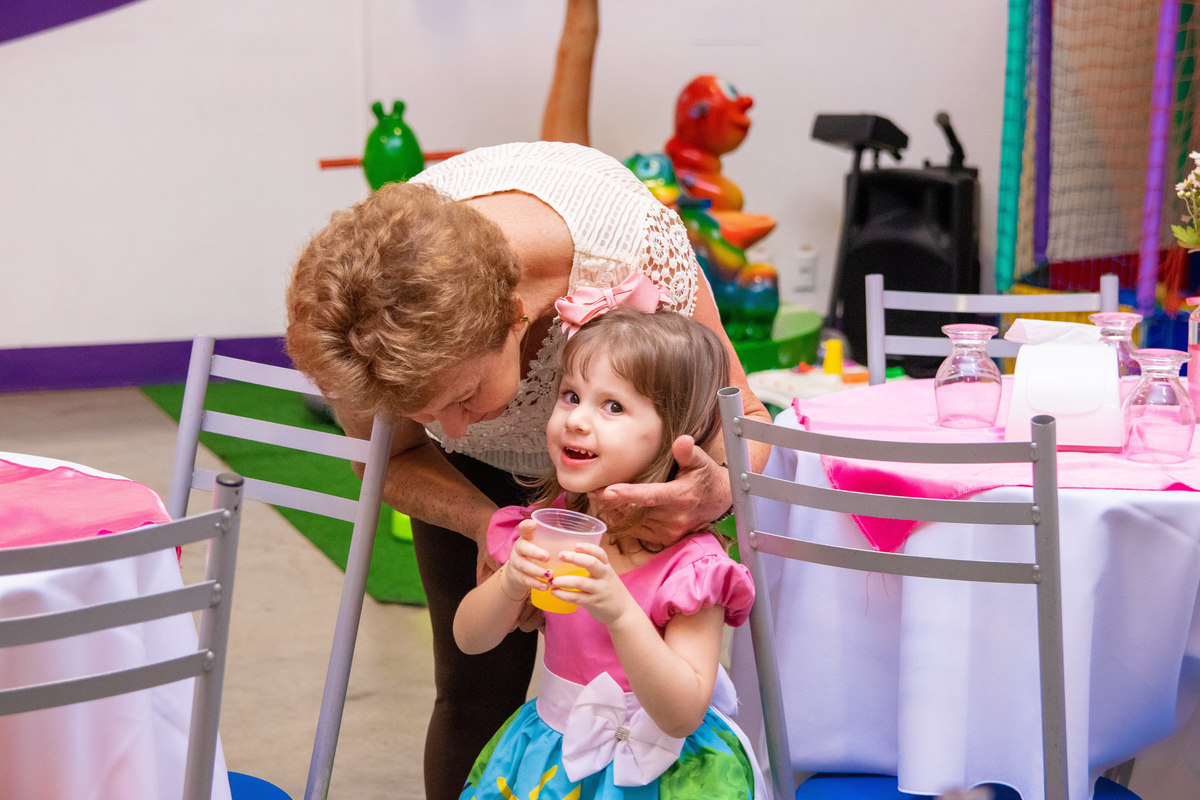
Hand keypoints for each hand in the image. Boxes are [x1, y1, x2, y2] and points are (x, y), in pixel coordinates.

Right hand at [505, 519, 548, 631]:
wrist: (520, 573)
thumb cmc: (539, 556)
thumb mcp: (545, 546)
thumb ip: (558, 541)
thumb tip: (589, 538)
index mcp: (527, 537)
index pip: (524, 528)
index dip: (527, 526)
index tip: (534, 524)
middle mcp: (519, 547)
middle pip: (522, 547)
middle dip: (535, 552)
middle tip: (547, 557)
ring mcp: (515, 562)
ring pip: (523, 565)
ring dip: (537, 571)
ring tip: (550, 575)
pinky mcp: (515, 576)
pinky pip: (524, 580)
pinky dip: (535, 583)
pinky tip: (545, 587)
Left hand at [549, 543, 637, 625]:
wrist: (624, 611)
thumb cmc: (609, 590)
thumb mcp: (606, 575)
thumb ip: (593, 567)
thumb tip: (568, 556)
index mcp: (607, 567)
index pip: (600, 553)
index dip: (588, 548)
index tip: (576, 545)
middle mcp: (604, 577)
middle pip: (591, 563)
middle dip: (575, 558)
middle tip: (560, 555)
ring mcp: (599, 590)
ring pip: (580, 582)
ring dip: (564, 580)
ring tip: (552, 580)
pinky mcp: (593, 603)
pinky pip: (576, 597)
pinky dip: (563, 594)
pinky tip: (554, 592)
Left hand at [589, 435, 730, 544]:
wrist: (718, 502)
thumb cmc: (705, 478)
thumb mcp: (701, 462)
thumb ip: (689, 452)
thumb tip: (683, 440)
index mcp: (681, 496)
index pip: (651, 496)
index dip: (628, 494)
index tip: (608, 491)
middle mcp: (674, 517)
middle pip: (635, 510)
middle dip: (611, 500)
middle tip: (592, 489)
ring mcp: (668, 531)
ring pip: (632, 522)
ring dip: (613, 511)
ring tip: (597, 496)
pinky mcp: (664, 538)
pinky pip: (636, 530)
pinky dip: (622, 520)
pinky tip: (612, 508)